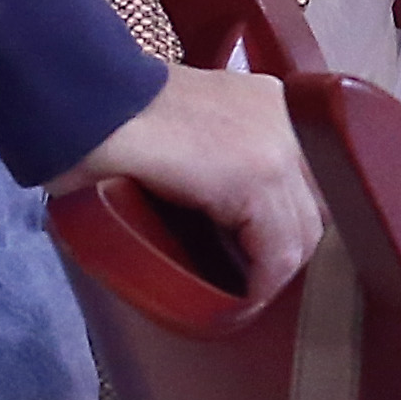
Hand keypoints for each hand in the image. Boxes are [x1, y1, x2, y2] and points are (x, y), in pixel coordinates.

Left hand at [55, 63, 323, 303]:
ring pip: (315, 183)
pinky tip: (258, 190)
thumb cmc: (104, 168)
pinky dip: (283, 175)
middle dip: (284, 255)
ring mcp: (279, 112)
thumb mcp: (145, 230)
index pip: (286, 252)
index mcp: (260, 178)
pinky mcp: (267, 94)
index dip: (266, 288)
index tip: (244, 305)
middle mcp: (285, 141)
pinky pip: (297, 147)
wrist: (86, 95)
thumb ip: (198, 256)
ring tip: (257, 238)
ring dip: (289, 215)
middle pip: (312, 219)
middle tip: (251, 277)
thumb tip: (215, 284)